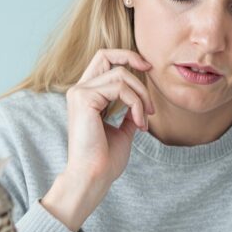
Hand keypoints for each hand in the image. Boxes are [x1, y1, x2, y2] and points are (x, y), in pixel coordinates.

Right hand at [65, 49, 155, 185]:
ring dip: (141, 96)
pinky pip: (120, 89)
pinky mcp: (84, 99)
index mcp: (86, 96)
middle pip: (106, 54)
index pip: (102, 60)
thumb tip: (140, 103)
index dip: (125, 57)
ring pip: (120, 75)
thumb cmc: (105, 160)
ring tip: (145, 119)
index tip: (147, 68)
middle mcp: (79, 90)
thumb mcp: (123, 131)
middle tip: (152, 75)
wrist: (93, 177)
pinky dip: (136, 104)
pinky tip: (139, 124)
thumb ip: (128, 113)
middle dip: (133, 59)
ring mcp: (79, 93)